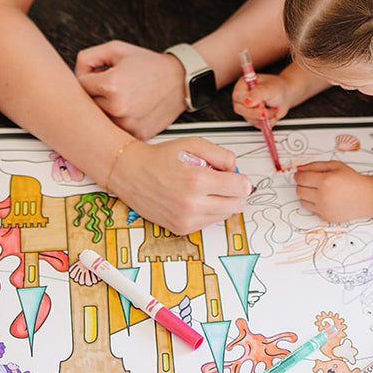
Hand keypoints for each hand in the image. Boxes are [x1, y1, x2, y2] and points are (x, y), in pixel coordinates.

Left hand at [75, 41, 188, 137]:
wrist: (179, 80)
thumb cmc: (149, 65)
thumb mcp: (116, 49)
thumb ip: (87, 58)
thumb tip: (74, 75)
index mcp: (111, 85)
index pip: (79, 85)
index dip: (87, 78)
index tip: (97, 76)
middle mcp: (118, 108)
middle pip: (87, 105)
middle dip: (94, 94)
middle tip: (109, 87)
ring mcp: (127, 124)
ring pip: (100, 120)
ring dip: (105, 110)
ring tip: (122, 97)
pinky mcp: (136, 135)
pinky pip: (115, 130)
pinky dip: (119, 120)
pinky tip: (131, 108)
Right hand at [110, 138, 249, 235]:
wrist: (130, 173)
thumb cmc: (159, 158)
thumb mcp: (193, 144)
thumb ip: (221, 155)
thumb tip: (237, 171)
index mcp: (197, 181)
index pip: (241, 188)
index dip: (242, 180)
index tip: (236, 176)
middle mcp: (192, 204)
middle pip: (237, 205)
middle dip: (236, 193)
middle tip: (224, 182)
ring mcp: (187, 219)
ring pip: (225, 215)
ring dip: (222, 202)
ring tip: (205, 189)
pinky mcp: (181, 228)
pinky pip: (209, 222)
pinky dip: (208, 211)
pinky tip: (195, 199)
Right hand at [232, 73, 290, 125]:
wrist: (285, 95)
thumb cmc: (277, 87)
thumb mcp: (268, 88)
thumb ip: (258, 93)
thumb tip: (247, 101)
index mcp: (243, 86)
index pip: (238, 96)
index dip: (248, 102)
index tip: (260, 104)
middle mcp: (243, 97)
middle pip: (241, 110)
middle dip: (257, 113)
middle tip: (267, 111)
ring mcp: (247, 109)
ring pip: (250, 119)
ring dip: (266, 116)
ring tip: (273, 108)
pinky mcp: (253, 118)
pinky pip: (257, 124)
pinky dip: (268, 122)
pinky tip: (272, 114)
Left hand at [294, 160, 372, 222]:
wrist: (367, 197)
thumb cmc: (353, 180)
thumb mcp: (335, 166)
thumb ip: (315, 165)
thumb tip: (299, 169)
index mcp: (325, 181)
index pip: (300, 178)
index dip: (299, 175)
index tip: (301, 174)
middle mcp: (323, 197)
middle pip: (299, 190)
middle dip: (302, 184)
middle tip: (312, 181)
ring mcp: (324, 209)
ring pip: (302, 201)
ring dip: (307, 195)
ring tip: (319, 190)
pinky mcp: (326, 217)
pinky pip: (311, 210)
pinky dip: (314, 204)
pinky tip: (325, 198)